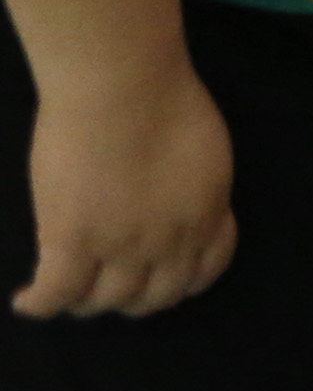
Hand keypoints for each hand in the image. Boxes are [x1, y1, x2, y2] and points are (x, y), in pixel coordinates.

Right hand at [13, 52, 235, 316]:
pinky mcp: (71, 241)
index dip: (181, 284)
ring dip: (86, 303)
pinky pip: (55, 292)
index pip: (203, 271)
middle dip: (133, 300)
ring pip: (104, 300)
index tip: (162, 282)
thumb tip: (176, 199)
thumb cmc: (163, 98)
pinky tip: (26, 301)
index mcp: (207, 214)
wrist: (123, 86)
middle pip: (154, 296)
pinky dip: (39, 304)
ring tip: (68, 294)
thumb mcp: (204, 151)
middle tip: (110, 289)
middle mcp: (169, 241)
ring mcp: (120, 246)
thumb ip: (193, 186)